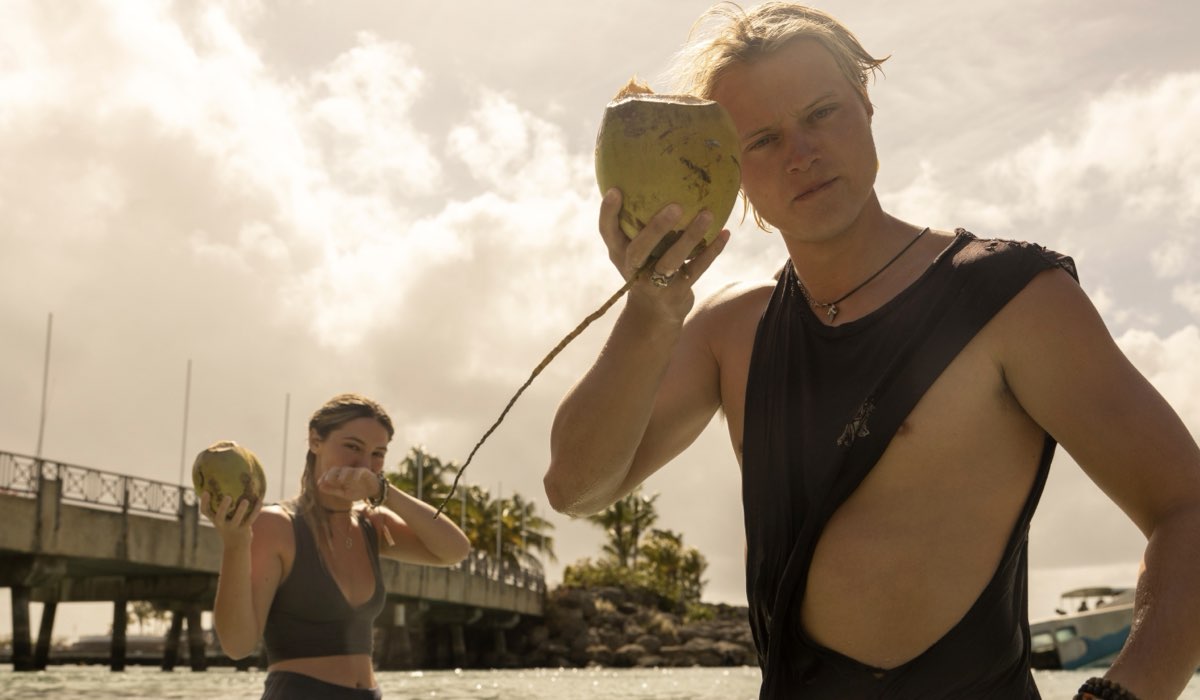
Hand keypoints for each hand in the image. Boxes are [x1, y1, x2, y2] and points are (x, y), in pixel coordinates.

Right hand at [199, 491, 260, 545]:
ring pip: (237, 519)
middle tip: (228, 497)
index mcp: (215, 520)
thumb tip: (226, 483)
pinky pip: (250, 519)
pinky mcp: (244, 530)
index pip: (206, 512)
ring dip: (241, 510)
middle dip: (223, 507)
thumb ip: (223, 504)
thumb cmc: (229, 527)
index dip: (204, 502)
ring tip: (245, 500)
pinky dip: (255, 510)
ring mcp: (233, 528)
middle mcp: (222, 525)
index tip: (206, 491)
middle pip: (219, 517)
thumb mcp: (223, 518)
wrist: (236, 546)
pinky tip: (260, 500)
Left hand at [318, 466, 382, 502]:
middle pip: (337, 470)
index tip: (320, 482)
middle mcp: (346, 472)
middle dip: (331, 474)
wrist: (373, 490)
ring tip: (339, 481)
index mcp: (340, 476)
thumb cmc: (357, 490)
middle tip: (327, 480)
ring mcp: (355, 471)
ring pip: (347, 470)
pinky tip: (353, 480)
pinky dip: (355, 475)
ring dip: (343, 475)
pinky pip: (359, 472)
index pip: (330, 473)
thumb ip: (332, 490)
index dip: (325, 477)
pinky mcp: (364, 472)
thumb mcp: (344, 493)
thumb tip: (319, 486)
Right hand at [599, 188, 728, 319]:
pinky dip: (712, 251)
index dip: (608, 212)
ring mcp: (654, 284)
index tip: (615, 189)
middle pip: (639, 250)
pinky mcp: (676, 294)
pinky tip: (725, 233)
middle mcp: (633, 269)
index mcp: (619, 253)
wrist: (653, 314)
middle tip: (676, 206)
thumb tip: (654, 177)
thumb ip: (636, 222)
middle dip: (656, 228)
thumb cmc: (644, 268)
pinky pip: (697, 269)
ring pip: (672, 260)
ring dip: (691, 237)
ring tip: (708, 214)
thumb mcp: (633, 250)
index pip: (606, 232)